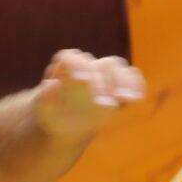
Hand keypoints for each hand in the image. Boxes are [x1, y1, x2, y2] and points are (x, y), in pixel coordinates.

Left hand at [32, 49, 146, 142]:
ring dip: (123, 82)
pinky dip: (136, 84)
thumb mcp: (44, 111)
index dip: (77, 65)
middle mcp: (87, 66)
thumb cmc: (53, 115)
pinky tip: (137, 98)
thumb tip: (50, 84)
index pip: (72, 58)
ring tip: (126, 100)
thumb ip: (45, 99)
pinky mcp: (118, 84)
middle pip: (99, 65)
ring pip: (117, 67)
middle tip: (102, 107)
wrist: (66, 122)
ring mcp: (104, 74)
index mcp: (66, 67)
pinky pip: (131, 77)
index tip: (81, 81)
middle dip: (102, 85)